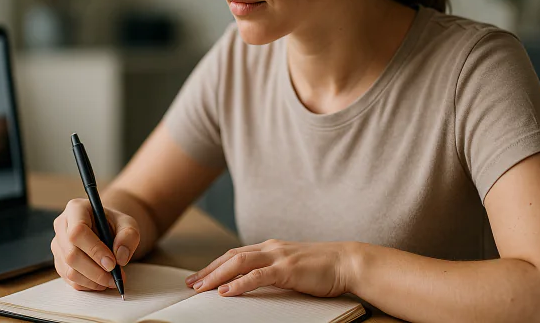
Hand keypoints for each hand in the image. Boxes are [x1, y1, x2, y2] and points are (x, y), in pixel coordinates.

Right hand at [52, 198, 140, 291]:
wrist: (105, 228)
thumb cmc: (115, 224)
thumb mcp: (128, 223)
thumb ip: (129, 236)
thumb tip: (120, 257)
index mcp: (76, 209)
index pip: (78, 231)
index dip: (94, 250)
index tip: (112, 263)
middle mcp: (61, 226)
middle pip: (71, 254)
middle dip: (95, 271)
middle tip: (115, 277)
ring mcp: (58, 245)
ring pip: (70, 270)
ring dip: (93, 281)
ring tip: (112, 280)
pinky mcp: (59, 262)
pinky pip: (70, 280)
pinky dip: (88, 285)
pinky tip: (102, 281)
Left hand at [184, 239, 355, 297]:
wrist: (348, 262)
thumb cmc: (324, 268)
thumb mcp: (293, 267)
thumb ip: (274, 271)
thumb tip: (255, 283)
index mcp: (271, 247)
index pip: (236, 254)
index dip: (215, 265)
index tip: (199, 277)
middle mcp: (271, 248)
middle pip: (231, 256)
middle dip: (209, 270)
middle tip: (190, 284)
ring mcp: (278, 256)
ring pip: (239, 263)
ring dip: (217, 276)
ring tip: (201, 288)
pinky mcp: (287, 269)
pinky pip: (258, 276)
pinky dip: (239, 283)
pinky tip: (226, 292)